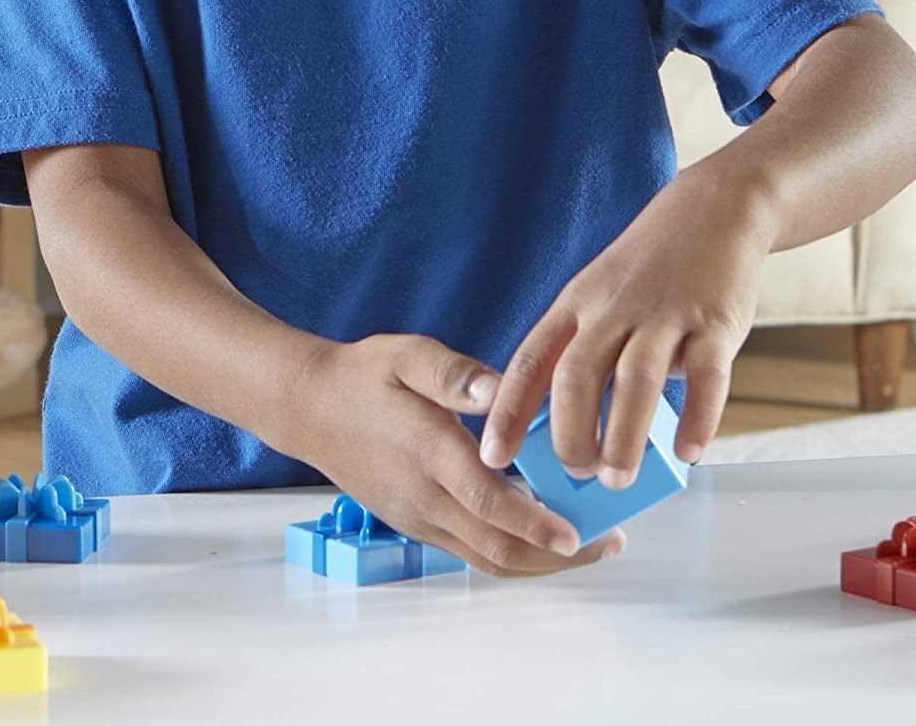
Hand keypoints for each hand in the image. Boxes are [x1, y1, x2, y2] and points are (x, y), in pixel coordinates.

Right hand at [291, 333, 626, 576]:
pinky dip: (510, 552)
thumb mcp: (408, 355)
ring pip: (485, 559)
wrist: (310, 408)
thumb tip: (496, 389)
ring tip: (585, 545)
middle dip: (555, 555)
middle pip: (496, 547)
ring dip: (537, 561)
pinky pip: (470, 551)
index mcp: (429, 452)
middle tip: (605, 542)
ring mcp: (418, 517)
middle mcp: (424, 496)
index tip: (577, 534)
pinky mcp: (416, 523)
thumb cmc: (363, 376)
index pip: (488, 501)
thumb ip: (454, 373)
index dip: (535, 524)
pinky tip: (539, 535)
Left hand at [477, 163, 774, 484]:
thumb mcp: (598, 296)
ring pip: (635, 380)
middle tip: (576, 474)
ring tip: (618, 478)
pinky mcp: (715, 321)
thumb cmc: (648, 268)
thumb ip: (583, 352)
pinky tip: (689, 453)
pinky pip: (706, 377)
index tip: (493, 457)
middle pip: (577, 375)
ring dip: (623, 437)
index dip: (508, 411)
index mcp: (577, 304)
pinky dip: (697, 419)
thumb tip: (568, 430)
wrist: (713, 209)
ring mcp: (665, 314)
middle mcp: (614, 308)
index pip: (530, 361)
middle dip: (571, 434)